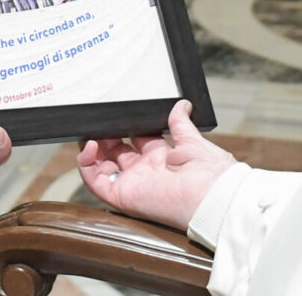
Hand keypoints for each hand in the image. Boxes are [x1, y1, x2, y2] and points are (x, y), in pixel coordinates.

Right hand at [77, 100, 234, 230]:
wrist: (214, 198)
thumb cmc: (212, 175)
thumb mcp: (194, 141)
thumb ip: (181, 123)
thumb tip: (181, 105)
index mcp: (163, 159)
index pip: (137, 140)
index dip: (127, 126)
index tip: (119, 112)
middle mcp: (146, 172)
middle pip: (116, 152)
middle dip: (106, 135)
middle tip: (101, 121)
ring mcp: (133, 184)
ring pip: (102, 167)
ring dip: (92, 149)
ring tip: (89, 133)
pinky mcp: (123, 196)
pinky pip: (95, 183)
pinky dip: (86, 165)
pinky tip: (90, 146)